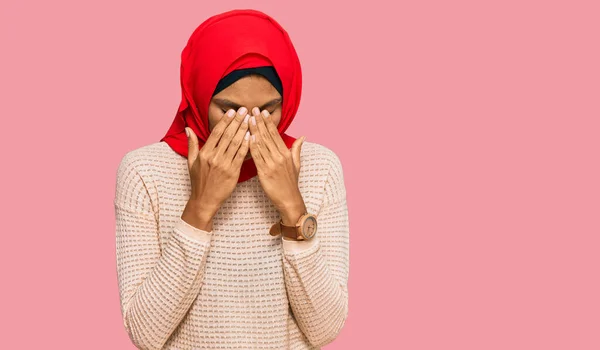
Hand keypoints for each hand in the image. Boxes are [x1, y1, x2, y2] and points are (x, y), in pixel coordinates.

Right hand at [182, 107, 250, 228]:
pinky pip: (241, 156)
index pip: (216, 133)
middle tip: (245, 110)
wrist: (204, 200)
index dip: (225, 121)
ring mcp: (223, 165)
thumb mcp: (191, 162)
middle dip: (237, 121)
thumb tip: (187, 128)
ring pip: (235, 143)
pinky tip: (252, 136)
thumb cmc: (198, 181)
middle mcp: (214, 157)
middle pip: (227, 135)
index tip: (232, 111)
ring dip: (244, 130)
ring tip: (250, 119)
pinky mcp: (232, 172)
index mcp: (204, 153)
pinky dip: (246, 145)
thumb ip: (192, 144)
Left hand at [248, 107, 306, 224]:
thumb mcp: (297, 164)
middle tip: (253, 110)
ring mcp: (272, 164)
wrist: (289, 200)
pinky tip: (247, 138)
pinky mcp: (265, 173)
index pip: (275, 134)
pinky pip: (257, 157)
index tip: (263, 112)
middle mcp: (279, 157)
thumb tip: (303, 136)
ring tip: (248, 119)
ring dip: (254, 131)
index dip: (268, 122)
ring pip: (262, 144)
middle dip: (260, 122)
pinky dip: (252, 147)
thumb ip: (297, 149)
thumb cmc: (291, 183)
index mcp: (286, 154)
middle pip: (268, 136)